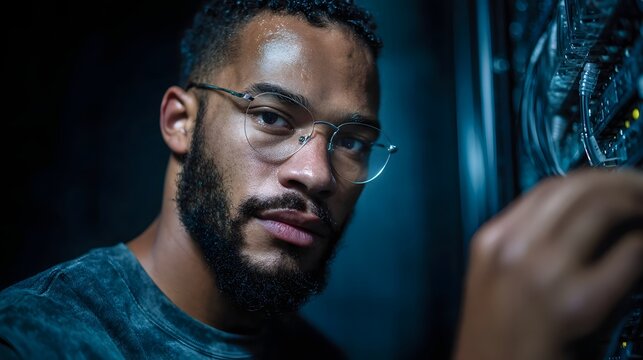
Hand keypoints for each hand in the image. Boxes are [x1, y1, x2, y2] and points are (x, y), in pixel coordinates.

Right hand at [454, 169, 642, 359]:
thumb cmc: (496, 341)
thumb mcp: (495, 281)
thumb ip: (525, 245)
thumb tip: (577, 222)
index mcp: (492, 241)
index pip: (548, 187)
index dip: (591, 178)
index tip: (613, 183)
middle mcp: (514, 249)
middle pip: (577, 188)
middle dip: (622, 181)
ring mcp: (543, 273)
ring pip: (603, 207)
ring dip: (638, 203)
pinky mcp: (577, 303)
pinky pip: (627, 253)